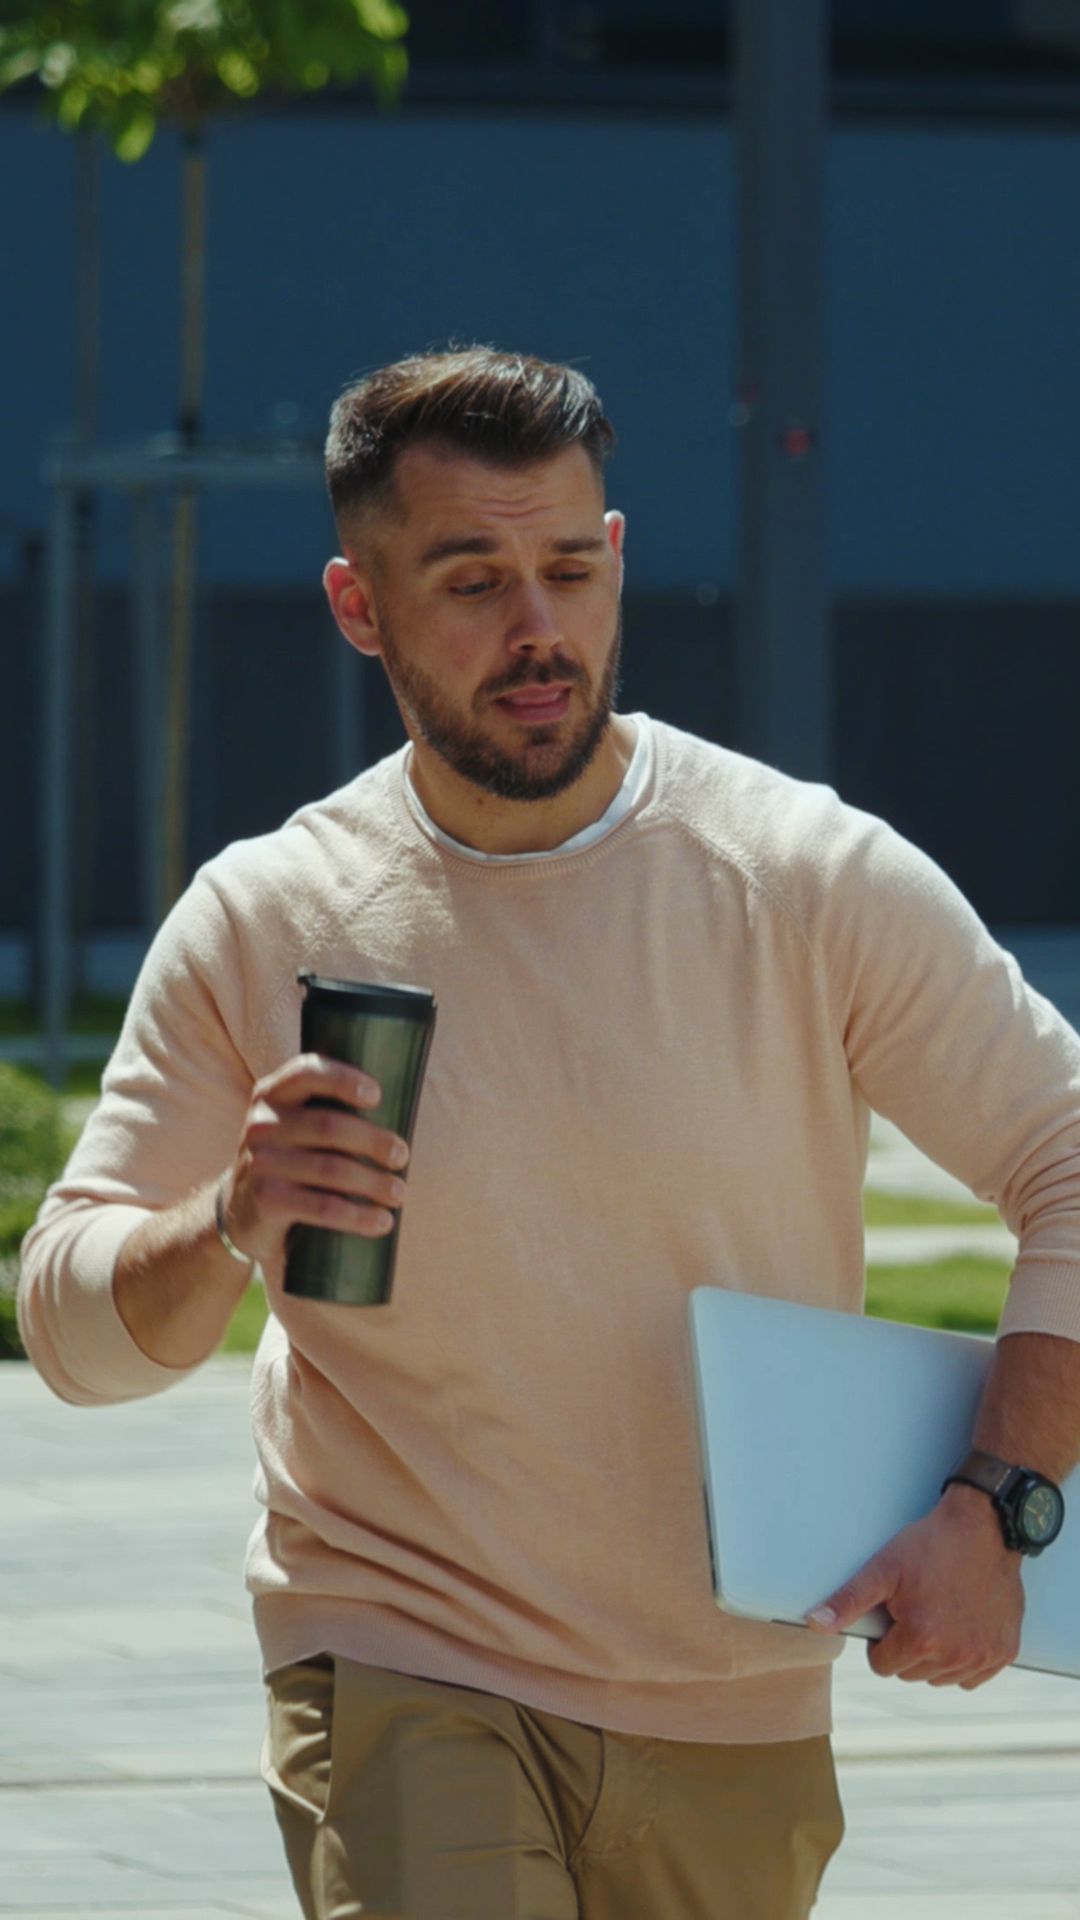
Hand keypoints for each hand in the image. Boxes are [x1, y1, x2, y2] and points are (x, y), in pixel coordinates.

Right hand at [219, 1054, 409, 1266]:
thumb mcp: (292, 1126)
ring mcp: (261, 1163)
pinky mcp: (267, 1200)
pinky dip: (359, 1216)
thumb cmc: (287, 1161)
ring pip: (332, 1169)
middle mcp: (262, 1124)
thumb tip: (399, 1105)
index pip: (307, 1072)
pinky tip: (382, 1221)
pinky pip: (323, 1207)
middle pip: (330, 1126)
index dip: (344, 1080)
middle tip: (402, 1156)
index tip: (378, 1096)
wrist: (239, 1212)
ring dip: (374, 1182)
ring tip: (399, 1193)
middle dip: (374, 1141)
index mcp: (271, 1094)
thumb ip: (324, 1108)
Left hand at [805, 1483, 1024, 1688]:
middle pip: (911, 1673)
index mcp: (921, 1639)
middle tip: (916, 1608)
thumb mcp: (883, 1568)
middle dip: (907, 1647)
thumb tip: (814, 1624)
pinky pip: (973, 1678)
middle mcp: (954, 1656)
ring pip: (940, 1678)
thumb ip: (847, 1601)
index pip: (882, 1665)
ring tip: (939, 1613)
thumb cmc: (930, 1545)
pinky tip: (962, 1626)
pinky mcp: (1004, 1653)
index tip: (894, 1612)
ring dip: (935, 1656)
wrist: (984, 1528)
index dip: (882, 1639)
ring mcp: (982, 1657)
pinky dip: (964, 1660)